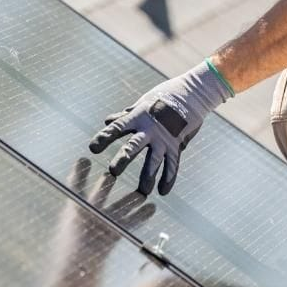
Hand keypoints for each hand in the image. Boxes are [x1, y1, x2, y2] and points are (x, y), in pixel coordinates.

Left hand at [89, 61, 231, 195]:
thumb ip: (125, 116)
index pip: (118, 128)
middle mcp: (150, 129)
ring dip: (147, 177)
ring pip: (154, 160)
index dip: (105, 137)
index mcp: (138, 116)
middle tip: (112, 171)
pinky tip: (163, 191)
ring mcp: (164, 138)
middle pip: (134, 146)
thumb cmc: (164, 96)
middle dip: (123, 158)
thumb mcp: (143, 103)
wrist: (193, 93)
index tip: (93, 148)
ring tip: (141, 192)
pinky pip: (173, 164)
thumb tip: (107, 121)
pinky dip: (168, 178)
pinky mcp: (177, 144)